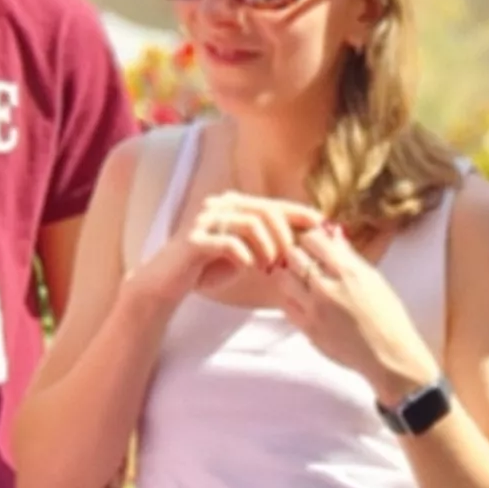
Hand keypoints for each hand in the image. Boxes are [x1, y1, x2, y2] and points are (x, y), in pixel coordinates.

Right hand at [129, 191, 320, 309]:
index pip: (272, 204)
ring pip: (250, 223)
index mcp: (232, 206)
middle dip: (284, 236)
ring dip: (267, 247)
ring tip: (269, 267)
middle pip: (264, 210)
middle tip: (289, 259)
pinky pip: (228, 242)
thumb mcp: (244, 253)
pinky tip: (250, 267)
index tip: (321, 225)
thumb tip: (301, 241)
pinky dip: (245, 255)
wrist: (167, 283)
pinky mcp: (193, 240)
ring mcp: (204, 220)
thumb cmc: (207, 268)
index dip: (298, 213)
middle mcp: (218, 206)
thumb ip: (266, 243)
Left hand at [273, 222, 442, 406]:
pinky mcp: (308, 329)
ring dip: (291, 276)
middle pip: (293, 256)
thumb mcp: (374, 280)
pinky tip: (304, 301)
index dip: (313, 240)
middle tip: (307, 262)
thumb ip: (349, 257)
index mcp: (349, 272)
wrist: (389, 356)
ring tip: (303, 282)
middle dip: (299, 256)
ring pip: (284, 279)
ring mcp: (315, 310)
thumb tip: (333, 235)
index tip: (317, 246)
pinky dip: (291, 299)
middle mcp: (328, 288)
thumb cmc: (388, 317)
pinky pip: (285, 305)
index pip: (313, 240)